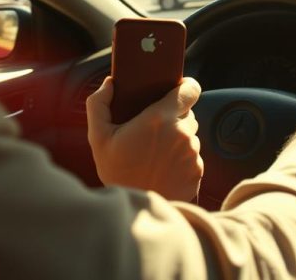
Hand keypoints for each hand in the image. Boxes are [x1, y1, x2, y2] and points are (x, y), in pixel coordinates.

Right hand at [86, 77, 203, 200]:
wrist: (132, 213)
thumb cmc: (114, 172)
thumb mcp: (98, 137)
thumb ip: (99, 103)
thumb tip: (110, 83)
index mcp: (160, 119)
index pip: (190, 89)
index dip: (185, 87)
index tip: (177, 90)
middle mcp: (182, 134)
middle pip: (188, 114)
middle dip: (174, 118)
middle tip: (153, 131)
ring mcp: (192, 155)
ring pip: (191, 137)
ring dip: (178, 140)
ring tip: (155, 153)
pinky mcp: (197, 173)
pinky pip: (193, 158)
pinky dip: (181, 160)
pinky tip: (163, 169)